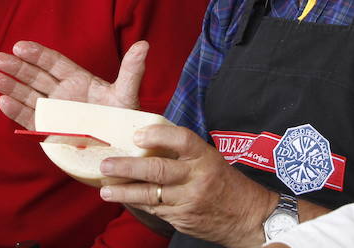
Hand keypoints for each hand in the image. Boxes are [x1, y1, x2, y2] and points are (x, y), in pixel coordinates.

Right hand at [0, 40, 147, 129]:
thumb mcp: (127, 94)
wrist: (118, 150)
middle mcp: (63, 93)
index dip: (37, 55)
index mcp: (79, 80)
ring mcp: (54, 112)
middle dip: (17, 67)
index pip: (54, 63)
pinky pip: (29, 120)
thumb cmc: (124, 119)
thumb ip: (131, 70)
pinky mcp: (48, 132)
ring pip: (28, 96)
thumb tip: (144, 45)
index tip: (20, 46)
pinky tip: (3, 102)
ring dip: (12, 87)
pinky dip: (16, 111)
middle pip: (36, 77)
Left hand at [97, 124, 277, 247]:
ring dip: (124, 191)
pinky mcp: (182, 219)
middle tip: (107, 164)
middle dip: (128, 167)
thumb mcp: (210, 159)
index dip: (157, 136)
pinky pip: (154, 209)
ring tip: (105, 188)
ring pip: (150, 195)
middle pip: (157, 170)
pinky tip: (123, 199)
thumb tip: (149, 140)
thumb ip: (184, 152)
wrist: (248, 217)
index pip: (181, 139)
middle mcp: (197, 178)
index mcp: (205, 157)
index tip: (137, 134)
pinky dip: (137, 203)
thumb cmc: (226, 182)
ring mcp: (188, 201)